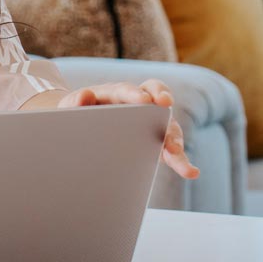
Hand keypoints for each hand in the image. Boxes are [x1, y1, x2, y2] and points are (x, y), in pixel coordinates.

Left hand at [56, 80, 201, 180]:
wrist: (83, 127)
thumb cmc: (78, 115)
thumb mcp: (71, 108)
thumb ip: (76, 101)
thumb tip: (85, 96)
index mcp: (117, 93)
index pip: (127, 89)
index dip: (136, 93)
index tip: (143, 99)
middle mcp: (139, 103)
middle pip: (157, 98)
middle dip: (162, 101)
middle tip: (166, 105)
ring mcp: (151, 122)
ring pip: (168, 126)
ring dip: (174, 139)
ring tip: (178, 154)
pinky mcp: (157, 141)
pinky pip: (172, 150)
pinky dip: (181, 160)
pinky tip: (191, 171)